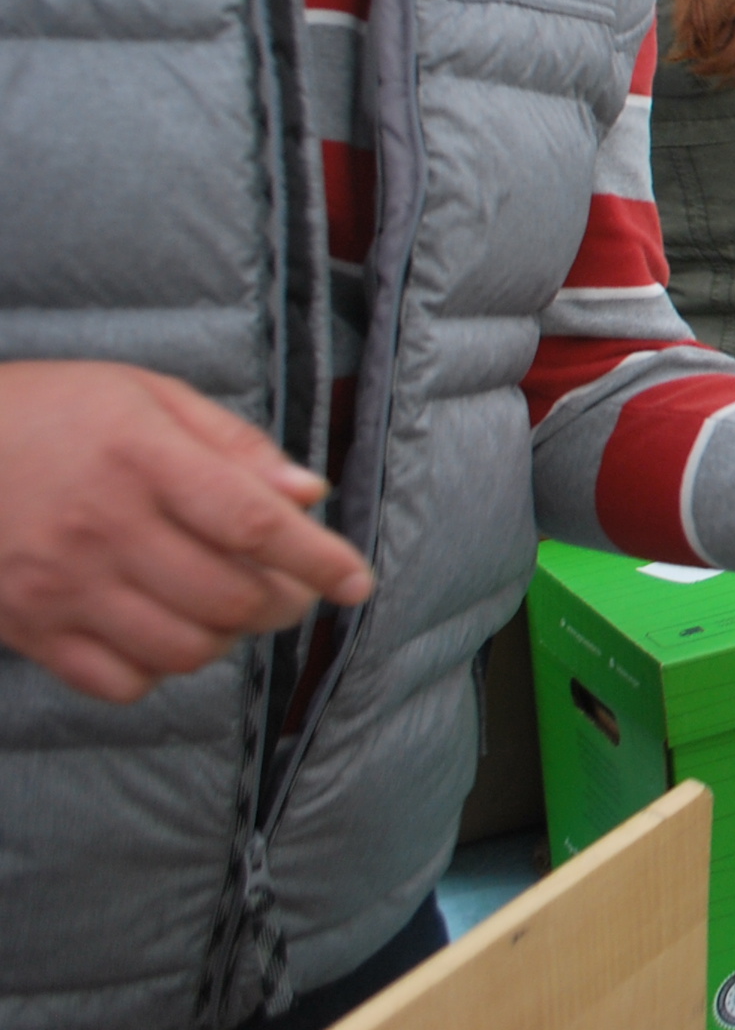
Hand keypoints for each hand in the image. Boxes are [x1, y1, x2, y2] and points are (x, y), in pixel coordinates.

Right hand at [0, 361, 375, 702]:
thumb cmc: (51, 410)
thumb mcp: (146, 396)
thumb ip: (234, 445)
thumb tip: (310, 493)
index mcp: (141, 458)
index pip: (253, 522)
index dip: (319, 558)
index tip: (358, 582)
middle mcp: (103, 528)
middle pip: (229, 597)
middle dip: (285, 603)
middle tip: (294, 590)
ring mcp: (61, 586)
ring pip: (184, 649)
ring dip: (230, 637)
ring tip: (233, 607)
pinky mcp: (28, 629)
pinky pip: (121, 682)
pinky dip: (162, 669)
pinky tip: (167, 630)